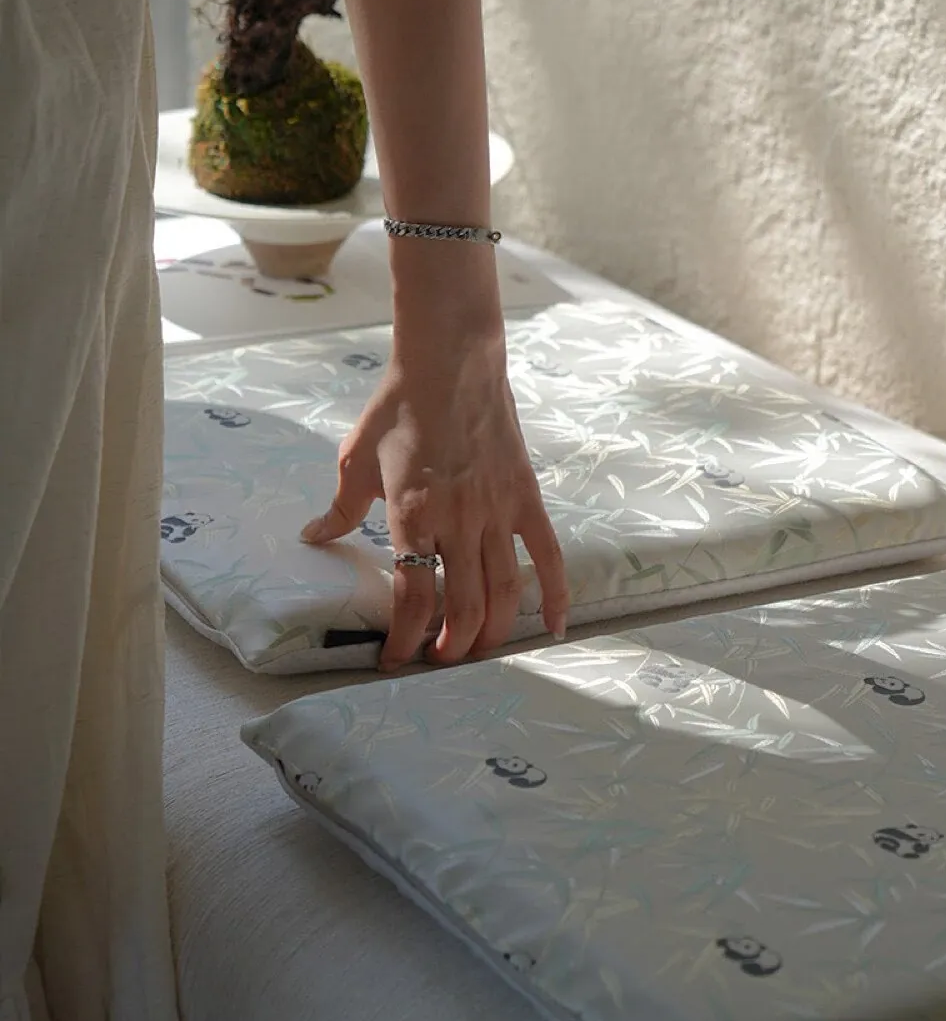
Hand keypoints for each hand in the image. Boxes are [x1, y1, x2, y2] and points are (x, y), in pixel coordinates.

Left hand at [299, 315, 568, 666]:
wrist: (452, 361)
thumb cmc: (399, 406)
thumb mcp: (355, 457)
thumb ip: (339, 507)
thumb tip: (314, 537)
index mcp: (412, 514)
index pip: (412, 595)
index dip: (404, 638)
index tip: (394, 659)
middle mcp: (458, 520)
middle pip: (463, 606)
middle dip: (450, 646)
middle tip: (437, 660)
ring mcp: (497, 511)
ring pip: (504, 592)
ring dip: (492, 632)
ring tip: (477, 650)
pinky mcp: (526, 498)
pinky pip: (548, 555)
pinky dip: (555, 595)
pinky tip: (553, 628)